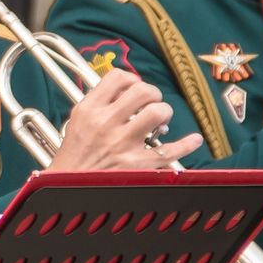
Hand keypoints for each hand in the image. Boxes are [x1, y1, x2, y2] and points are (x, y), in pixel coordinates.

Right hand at [45, 70, 202, 170]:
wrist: (68, 185)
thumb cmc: (75, 153)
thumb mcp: (77, 120)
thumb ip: (98, 102)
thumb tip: (123, 87)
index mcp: (89, 109)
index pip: (117, 77)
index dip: (131, 79)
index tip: (133, 89)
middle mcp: (106, 123)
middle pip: (142, 91)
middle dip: (152, 93)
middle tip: (150, 103)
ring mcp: (123, 144)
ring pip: (157, 113)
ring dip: (164, 113)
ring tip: (159, 121)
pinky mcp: (137, 164)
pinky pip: (170, 151)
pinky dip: (187, 144)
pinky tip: (194, 139)